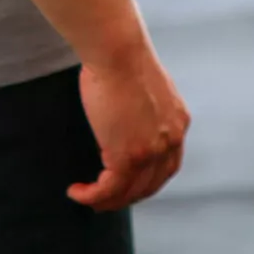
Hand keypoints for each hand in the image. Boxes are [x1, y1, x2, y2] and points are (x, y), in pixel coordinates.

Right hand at [69, 39, 189, 211]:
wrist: (118, 52)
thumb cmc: (122, 59)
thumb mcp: (144, 88)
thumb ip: (143, 107)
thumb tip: (126, 113)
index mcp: (177, 122)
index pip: (168, 165)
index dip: (147, 180)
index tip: (128, 183)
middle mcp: (170, 140)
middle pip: (151, 184)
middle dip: (127, 196)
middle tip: (104, 198)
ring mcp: (151, 151)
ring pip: (129, 192)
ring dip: (106, 201)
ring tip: (87, 198)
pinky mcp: (128, 157)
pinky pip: (109, 189)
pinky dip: (92, 196)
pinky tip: (76, 191)